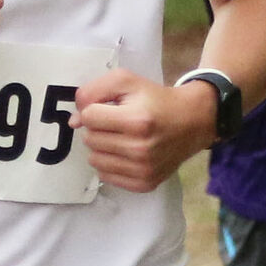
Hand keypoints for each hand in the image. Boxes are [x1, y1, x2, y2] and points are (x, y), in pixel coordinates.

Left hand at [71, 69, 217, 192]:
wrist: (192, 122)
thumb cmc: (155, 99)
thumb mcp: (126, 81)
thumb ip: (93, 91)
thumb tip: (74, 121)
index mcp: (137, 120)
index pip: (89, 117)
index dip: (95, 109)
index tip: (110, 108)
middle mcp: (140, 148)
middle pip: (90, 139)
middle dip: (98, 128)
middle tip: (118, 123)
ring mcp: (143, 170)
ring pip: (94, 159)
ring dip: (102, 147)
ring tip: (120, 138)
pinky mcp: (145, 184)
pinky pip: (106, 176)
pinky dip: (110, 163)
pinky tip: (125, 153)